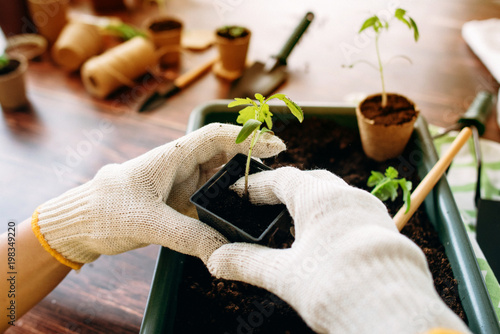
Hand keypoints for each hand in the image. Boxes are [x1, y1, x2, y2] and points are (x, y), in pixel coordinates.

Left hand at [32, 123, 284, 269]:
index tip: (274, 146)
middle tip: (276, 178)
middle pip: (225, 155)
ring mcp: (182, 185)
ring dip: (240, 185)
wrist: (82, 224)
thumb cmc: (105, 210)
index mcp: (173, 156)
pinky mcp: (180, 204)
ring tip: (263, 198)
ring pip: (220, 179)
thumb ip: (187, 235)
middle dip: (251, 162)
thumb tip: (222, 251)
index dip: (248, 137)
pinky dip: (227, 206)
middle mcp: (182, 166)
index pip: (217, 136)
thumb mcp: (147, 222)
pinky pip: (211, 201)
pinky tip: (239, 218)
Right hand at [207, 167, 469, 333]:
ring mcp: (373, 211)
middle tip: (268, 203)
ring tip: (297, 223)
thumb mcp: (283, 275)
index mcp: (321, 197)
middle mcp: (350, 196)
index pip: (283, 179)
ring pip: (338, 196)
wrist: (393, 313)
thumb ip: (247, 263)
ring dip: (315, 203)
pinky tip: (329, 241)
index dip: (259, 185)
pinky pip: (356, 213)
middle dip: (288, 189)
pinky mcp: (388, 231)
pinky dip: (336, 219)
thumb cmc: (334, 286)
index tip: (241, 192)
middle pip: (313, 181)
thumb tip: (216, 259)